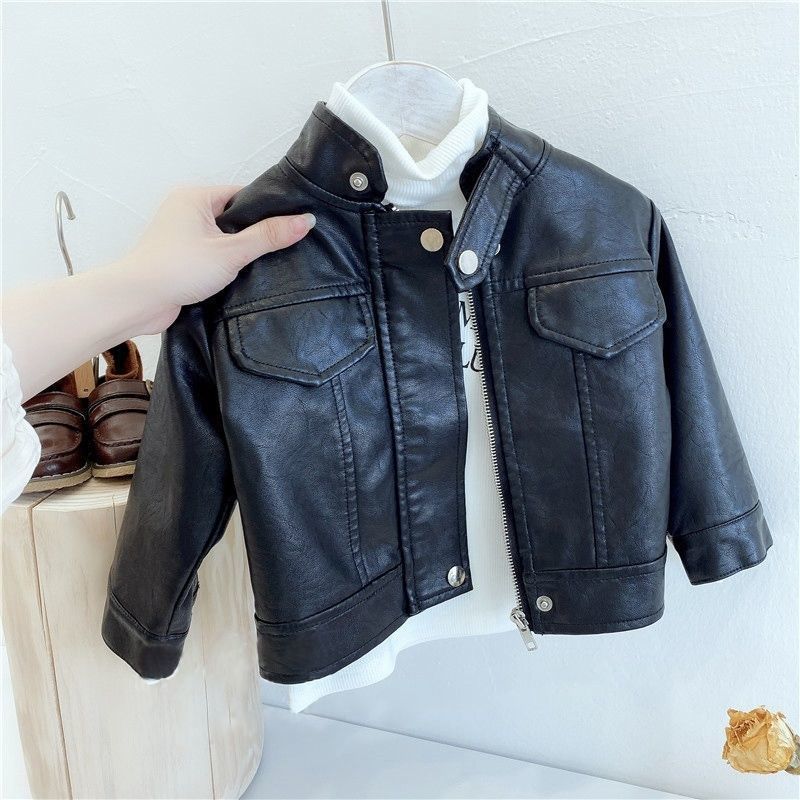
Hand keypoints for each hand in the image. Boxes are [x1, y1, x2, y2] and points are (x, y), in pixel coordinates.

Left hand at [118, 185, 315, 331]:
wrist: (137, 301)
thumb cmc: (178, 268)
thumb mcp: (231, 251)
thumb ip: (269, 237)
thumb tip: (306, 221)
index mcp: (195, 196)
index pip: (242, 195)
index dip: (266, 210)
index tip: (290, 225)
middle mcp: (186, 210)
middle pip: (234, 218)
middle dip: (254, 234)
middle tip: (281, 248)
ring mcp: (182, 236)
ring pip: (223, 239)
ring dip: (239, 253)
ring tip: (264, 264)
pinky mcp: (181, 259)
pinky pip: (212, 256)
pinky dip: (226, 266)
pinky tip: (243, 277)